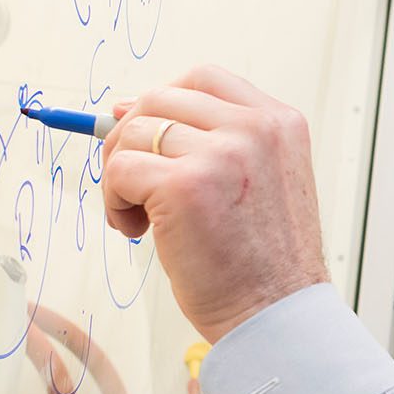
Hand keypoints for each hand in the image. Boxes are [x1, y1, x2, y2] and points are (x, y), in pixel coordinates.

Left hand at [100, 67, 328, 341]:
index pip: (203, 78)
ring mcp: (220, 154)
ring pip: (133, 133)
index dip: (163, 102)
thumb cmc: (265, 263)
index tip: (148, 136)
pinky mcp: (183, 186)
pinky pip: (120, 170)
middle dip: (133, 137)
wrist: (276, 315)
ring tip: (141, 215)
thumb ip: (214, 142)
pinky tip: (137, 229)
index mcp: (279, 123)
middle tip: (137, 184)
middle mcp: (254, 129)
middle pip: (160, 98)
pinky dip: (114, 200)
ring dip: (121, 174)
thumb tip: (128, 109)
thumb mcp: (261, 182)